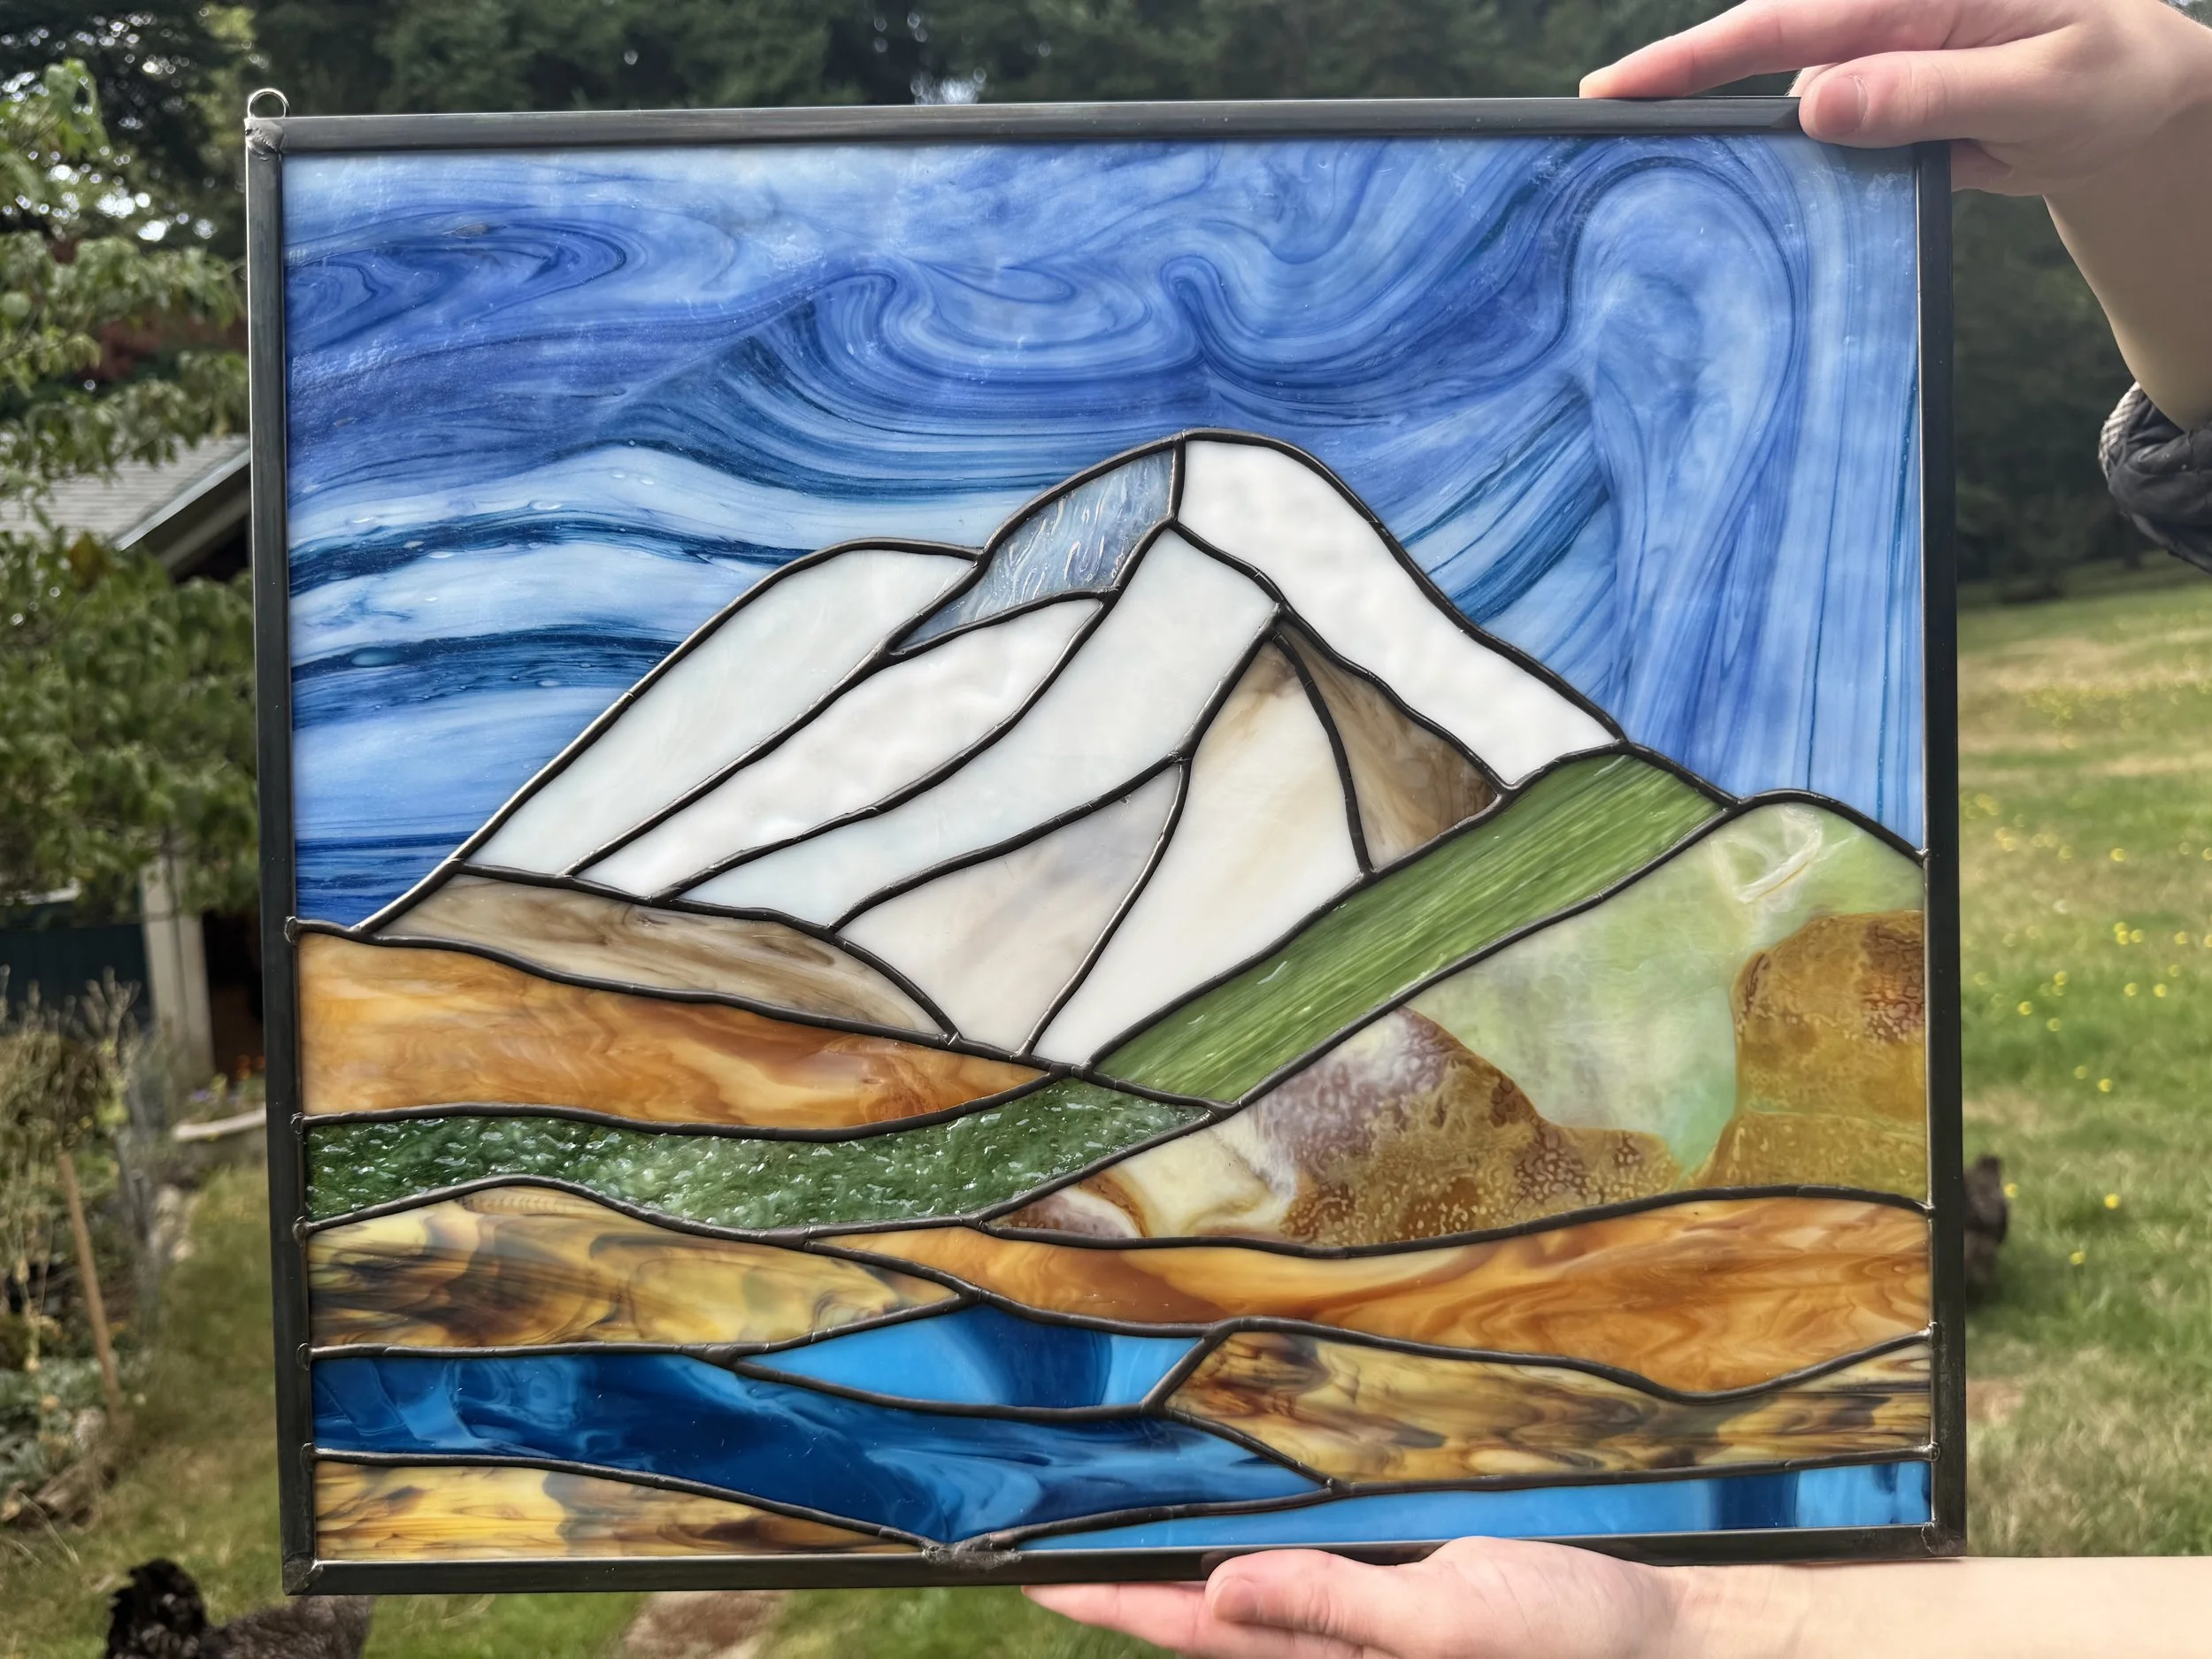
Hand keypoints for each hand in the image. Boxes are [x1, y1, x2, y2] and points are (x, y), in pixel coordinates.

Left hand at [1024, 1536, 1727, 1658]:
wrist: (1656, 1639)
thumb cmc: (1557, 1635)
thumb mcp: (1446, 1618)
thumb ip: (1333, 1608)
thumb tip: (1217, 1592)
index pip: (1191, 1632)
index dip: (1110, 1602)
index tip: (1033, 1575)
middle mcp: (1330, 1656)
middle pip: (1204, 1626)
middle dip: (1129, 1590)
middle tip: (1048, 1544)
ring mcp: (1361, 1641)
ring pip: (1246, 1609)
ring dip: (1181, 1579)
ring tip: (1114, 1537)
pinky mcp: (1394, 1615)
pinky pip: (1301, 1595)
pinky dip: (1252, 1569)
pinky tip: (1234, 1542)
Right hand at [1579, 0, 2211, 194]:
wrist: (2137, 97)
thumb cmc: (2109, 78)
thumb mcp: (2043, 91)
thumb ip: (1933, 96)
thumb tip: (1817, 103)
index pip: (1785, 21)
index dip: (1691, 57)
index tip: (1614, 90)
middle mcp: (1886, 13)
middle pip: (1760, 49)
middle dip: (1684, 89)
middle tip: (1603, 133)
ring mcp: (1877, 54)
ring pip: (1786, 99)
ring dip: (1754, 140)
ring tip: (1724, 169)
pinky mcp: (1877, 94)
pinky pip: (1815, 127)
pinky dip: (1797, 159)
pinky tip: (1801, 181)